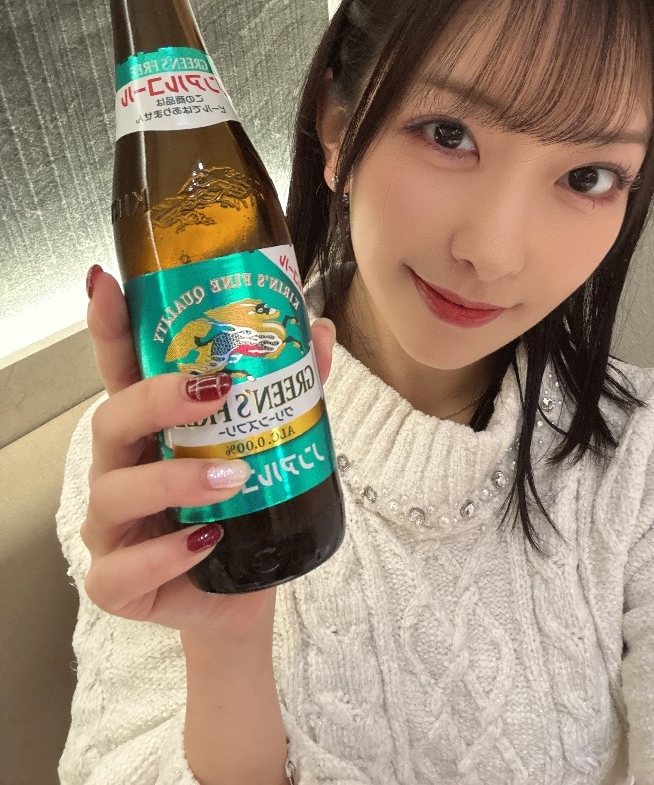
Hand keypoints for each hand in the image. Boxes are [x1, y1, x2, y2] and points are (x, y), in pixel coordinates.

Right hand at [80, 267, 335, 641]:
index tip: (107, 283)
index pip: (121, 370)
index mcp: (152, 430)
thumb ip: (290, 388)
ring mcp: (113, 528)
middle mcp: (122, 469)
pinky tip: (206, 540)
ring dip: (174, 478)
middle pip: (110, 420)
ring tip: (232, 477)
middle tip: (214, 389)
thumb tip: (319, 331)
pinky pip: (121, 570)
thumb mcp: (271, 445)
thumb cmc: (248, 512)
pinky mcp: (118, 584)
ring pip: (114, 492)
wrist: (247, 598)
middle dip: (156, 399)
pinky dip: (165, 553)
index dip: (109, 326)